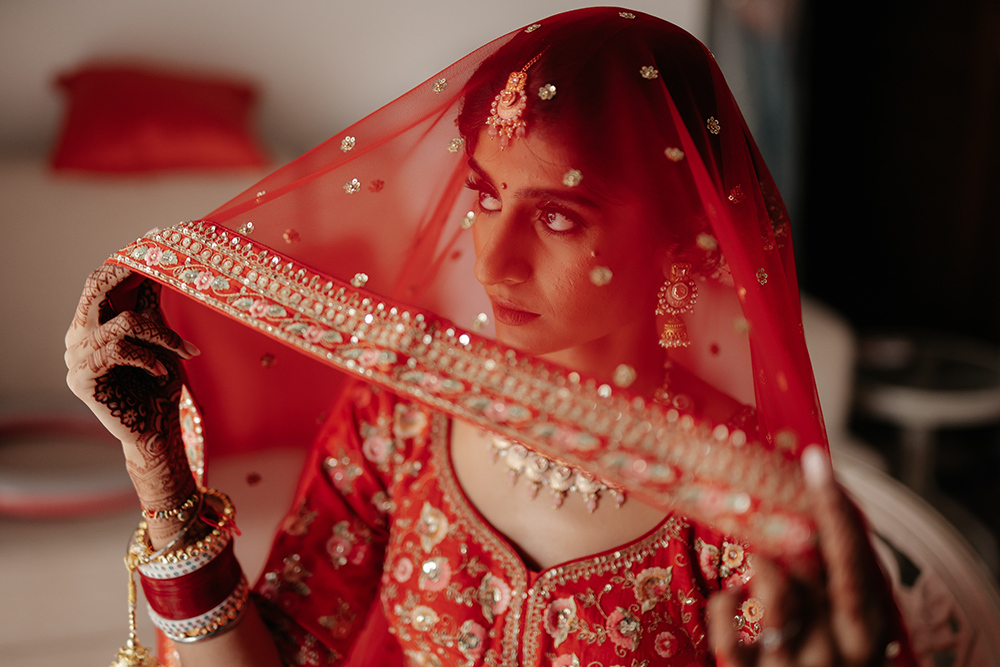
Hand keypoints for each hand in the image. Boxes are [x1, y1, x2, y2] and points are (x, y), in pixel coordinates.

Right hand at [65, 264, 200, 541]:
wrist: (154, 433)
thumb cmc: (158, 389)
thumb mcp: (158, 341)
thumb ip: (150, 309)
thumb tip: (160, 270)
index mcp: (93, 323)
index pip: (101, 280)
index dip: (127, 260)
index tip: (157, 240)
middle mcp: (78, 335)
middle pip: (96, 286)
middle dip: (129, 269)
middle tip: (162, 261)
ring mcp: (75, 357)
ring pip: (122, 323)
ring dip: (161, 335)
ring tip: (183, 353)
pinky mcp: (82, 379)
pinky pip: (119, 351)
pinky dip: (148, 358)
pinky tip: (162, 372)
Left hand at [708, 447, 896, 665]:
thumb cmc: (827, 658)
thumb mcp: (847, 622)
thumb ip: (837, 575)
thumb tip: (816, 494)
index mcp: (867, 630)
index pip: (853, 559)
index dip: (834, 507)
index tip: (815, 461)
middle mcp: (838, 651)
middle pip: (812, 570)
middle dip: (789, 531)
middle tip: (772, 512)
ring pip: (775, 595)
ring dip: (760, 563)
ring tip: (758, 559)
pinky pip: (728, 628)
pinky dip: (723, 603)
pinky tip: (732, 598)